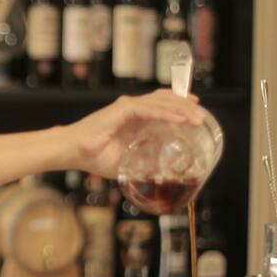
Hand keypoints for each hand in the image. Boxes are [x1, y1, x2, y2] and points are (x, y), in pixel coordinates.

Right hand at [63, 90, 205, 177]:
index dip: (180, 106)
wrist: (73, 152)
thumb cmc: (95, 156)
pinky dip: (167, 114)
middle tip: (203, 116)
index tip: (196, 112)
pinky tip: (180, 120)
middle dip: (186, 106)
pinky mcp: (122, 109)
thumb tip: (162, 176)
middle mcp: (132, 108)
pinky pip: (150, 109)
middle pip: (166, 100)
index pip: (162, 105)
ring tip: (197, 118)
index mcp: (134, 118)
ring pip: (161, 102)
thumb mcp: (127, 162)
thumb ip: (143, 164)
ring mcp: (127, 107)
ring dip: (181, 109)